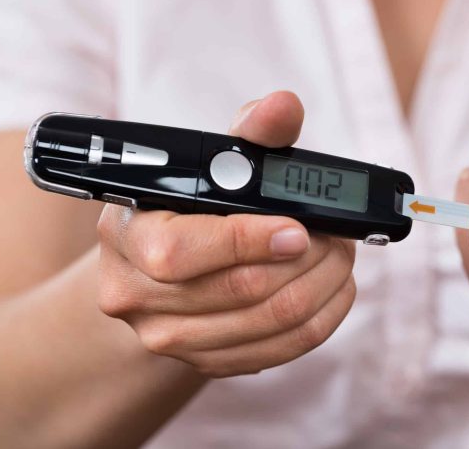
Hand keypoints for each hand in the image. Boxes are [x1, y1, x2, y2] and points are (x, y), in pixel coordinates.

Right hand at [97, 92, 356, 377]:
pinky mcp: (204, 362)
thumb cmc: (190, 204)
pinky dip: (321, 319)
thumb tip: (283, 106)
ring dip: (323, 287)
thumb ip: (251, 134)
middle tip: (339, 236)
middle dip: (307, 259)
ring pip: (268, 324)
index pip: (181, 252)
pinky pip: (279, 351)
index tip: (300, 229)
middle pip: (240, 291)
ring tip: (340, 257)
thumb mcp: (211, 161)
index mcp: (128, 233)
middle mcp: (135, 294)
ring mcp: (167, 336)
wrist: (159, 268)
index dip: (248, 240)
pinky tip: (332, 290)